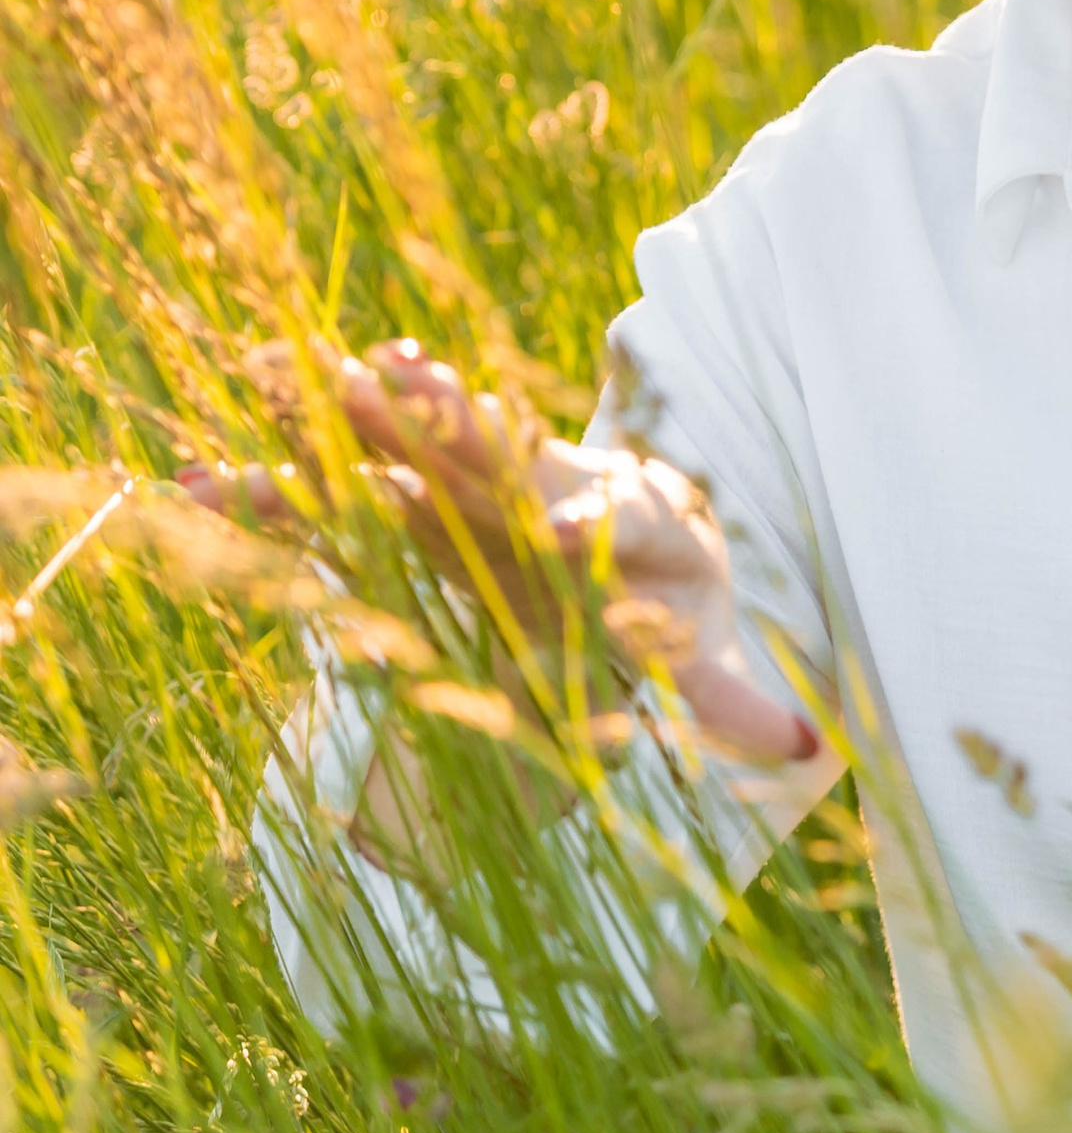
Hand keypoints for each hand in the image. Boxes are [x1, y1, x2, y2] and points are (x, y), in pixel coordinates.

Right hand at [183, 340, 819, 773]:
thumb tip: (811, 751)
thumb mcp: (697, 650)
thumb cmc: (662, 599)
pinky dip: (277, 486)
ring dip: (358, 419)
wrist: (624, 530)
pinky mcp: (416, 500)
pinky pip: (343, 487)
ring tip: (296, 383)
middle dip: (454, 421)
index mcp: (620, 520)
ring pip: (413, 443)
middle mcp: (544, 481)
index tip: (567, 530)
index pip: (613, 517)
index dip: (592, 522)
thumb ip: (731, 699)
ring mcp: (473, 481)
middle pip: (504, 448)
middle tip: (403, 381)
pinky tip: (199, 480)